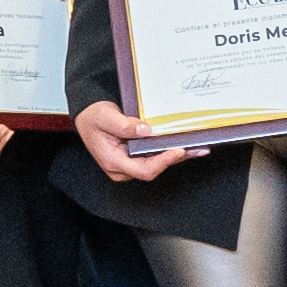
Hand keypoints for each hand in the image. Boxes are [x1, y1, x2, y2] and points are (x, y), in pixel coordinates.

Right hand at [74, 98, 203, 186]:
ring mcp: (131, 163)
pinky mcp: (137, 157)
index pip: (143, 169)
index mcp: (113, 162)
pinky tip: (186, 145)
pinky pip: (156, 156)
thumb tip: (144, 130)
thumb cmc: (93, 118)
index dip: (162, 162)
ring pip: (158, 163)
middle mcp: (124, 167)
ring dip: (178, 156)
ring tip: (198, 147)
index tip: (177, 150)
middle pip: (154, 168)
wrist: (88, 116)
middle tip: (195, 148)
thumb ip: (124, 125)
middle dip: (175, 158)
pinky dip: (171, 150)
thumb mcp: (105, 117)